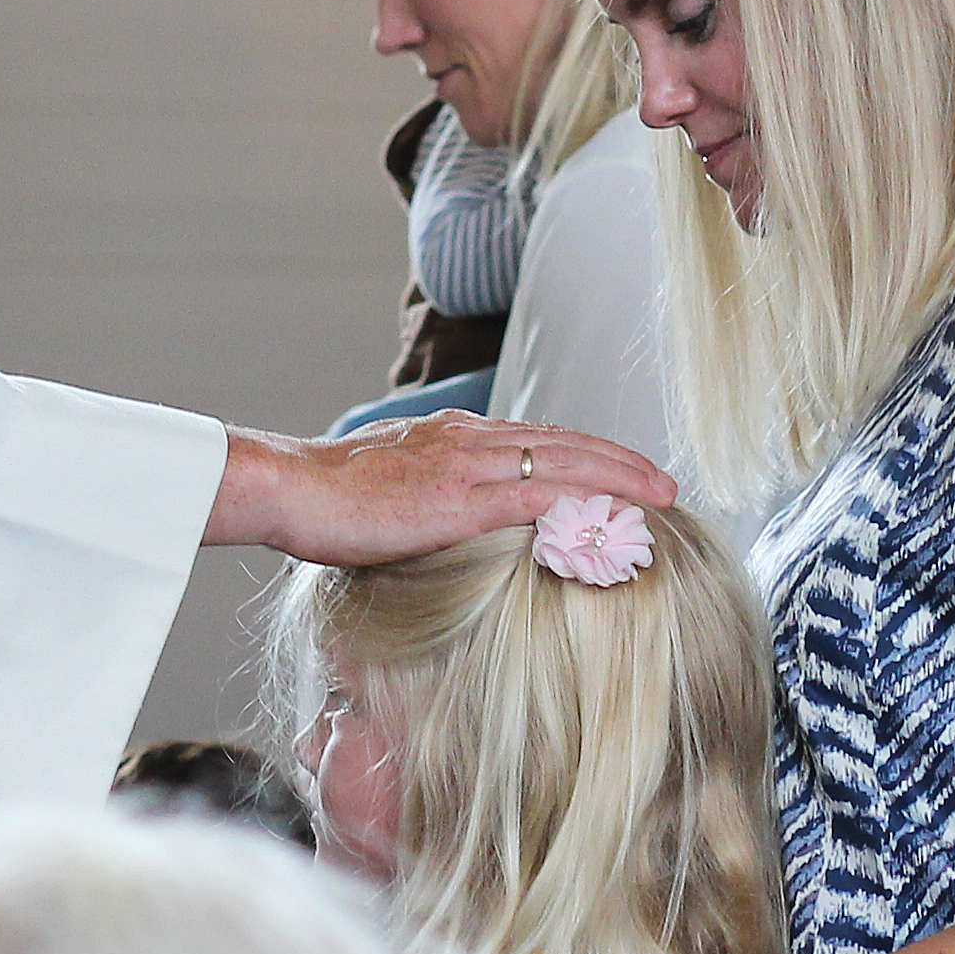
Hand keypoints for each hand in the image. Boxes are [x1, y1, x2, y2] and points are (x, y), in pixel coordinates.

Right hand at [207, 412, 673, 564]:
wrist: (288, 487)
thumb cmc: (326, 497)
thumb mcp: (391, 483)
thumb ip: (431, 492)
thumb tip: (452, 517)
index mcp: (455, 436)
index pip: (539, 439)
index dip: (587, 454)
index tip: (622, 472)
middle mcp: (469, 439)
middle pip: (565, 443)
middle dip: (620, 462)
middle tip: (666, 482)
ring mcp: (466, 464)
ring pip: (562, 462)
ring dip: (617, 477)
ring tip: (659, 495)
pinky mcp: (458, 498)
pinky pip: (533, 496)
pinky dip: (578, 503)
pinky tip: (608, 516)